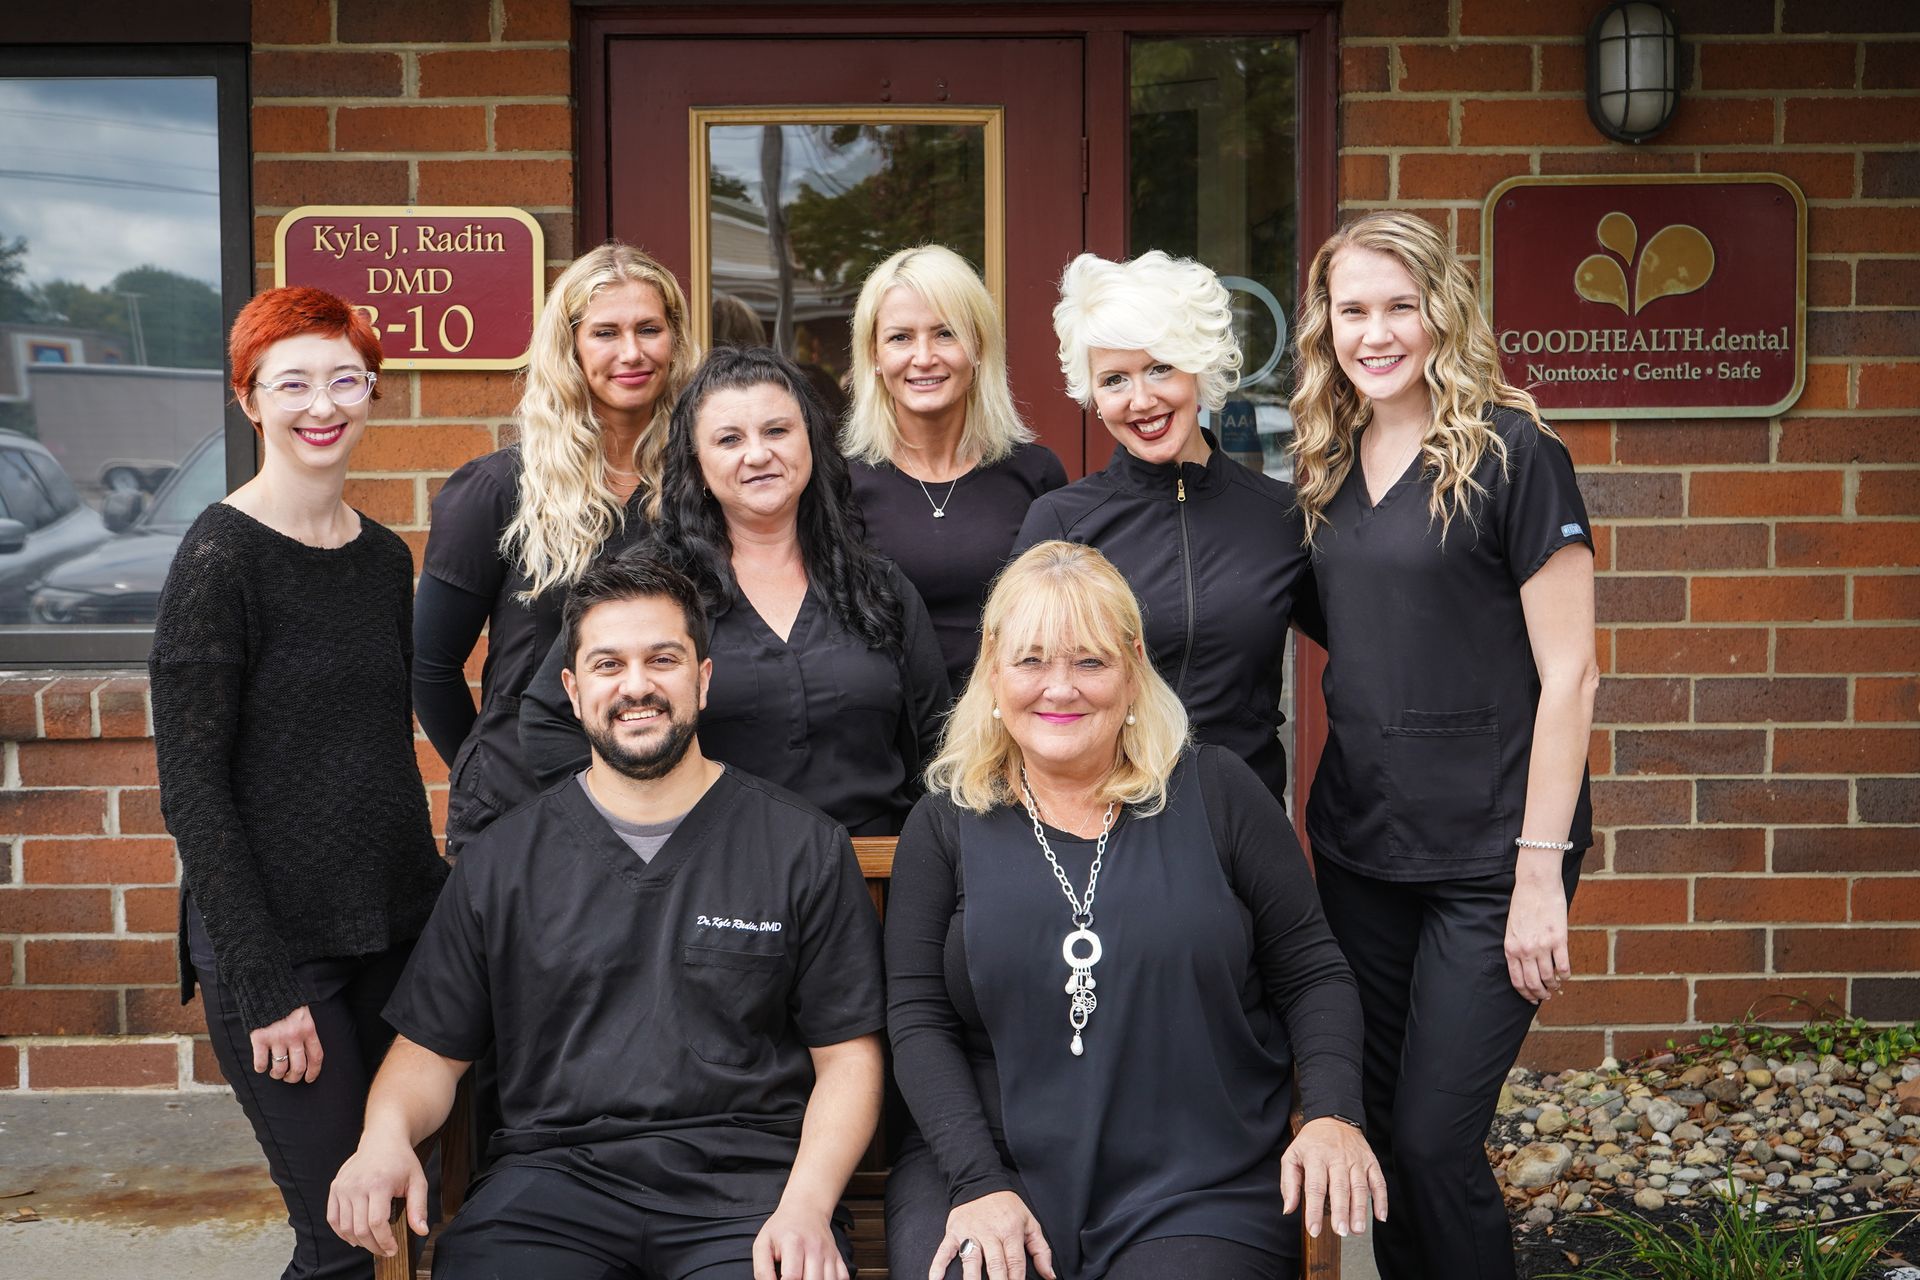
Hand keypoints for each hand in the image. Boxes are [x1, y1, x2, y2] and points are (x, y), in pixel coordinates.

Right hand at [250, 1005, 322, 1082]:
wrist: (266, 988)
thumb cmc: (287, 1003)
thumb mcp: (304, 1015)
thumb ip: (306, 1032)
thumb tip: (308, 1054)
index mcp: (308, 1030)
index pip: (316, 1057)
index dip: (313, 1072)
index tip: (309, 1079)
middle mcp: (294, 1036)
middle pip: (298, 1067)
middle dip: (293, 1078)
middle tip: (288, 1077)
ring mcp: (277, 1038)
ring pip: (280, 1068)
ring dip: (277, 1075)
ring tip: (275, 1072)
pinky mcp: (260, 1038)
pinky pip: (261, 1063)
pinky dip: (261, 1068)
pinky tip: (261, 1065)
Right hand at [326, 1131, 426, 1257]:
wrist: (383, 1139)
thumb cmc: (401, 1161)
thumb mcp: (417, 1181)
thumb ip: (419, 1207)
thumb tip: (421, 1231)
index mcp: (378, 1184)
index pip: (376, 1223)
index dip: (384, 1241)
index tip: (392, 1249)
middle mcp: (357, 1186)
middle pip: (360, 1229)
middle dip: (373, 1246)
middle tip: (385, 1250)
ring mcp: (343, 1187)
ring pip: (345, 1227)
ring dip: (358, 1242)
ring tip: (372, 1244)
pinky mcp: (335, 1187)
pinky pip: (333, 1218)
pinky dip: (342, 1232)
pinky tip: (354, 1237)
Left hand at [753, 1200, 846, 1279]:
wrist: (806, 1208)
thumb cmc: (782, 1227)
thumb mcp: (763, 1243)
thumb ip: (762, 1270)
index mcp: (794, 1243)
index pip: (792, 1277)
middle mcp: (815, 1248)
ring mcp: (829, 1253)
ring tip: (805, 1278)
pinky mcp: (838, 1257)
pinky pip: (842, 1278)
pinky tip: (819, 1279)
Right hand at [929, 1190, 1054, 1279]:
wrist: (979, 1181)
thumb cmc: (1006, 1206)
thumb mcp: (1029, 1222)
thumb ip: (1041, 1250)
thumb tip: (1049, 1275)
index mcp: (1010, 1232)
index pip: (1015, 1263)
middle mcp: (990, 1234)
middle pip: (995, 1265)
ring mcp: (969, 1234)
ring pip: (971, 1261)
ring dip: (972, 1279)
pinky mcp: (953, 1233)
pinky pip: (944, 1251)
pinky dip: (938, 1266)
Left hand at [1282, 1116, 1387, 1238]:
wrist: (1333, 1117)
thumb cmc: (1311, 1142)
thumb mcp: (1292, 1156)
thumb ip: (1289, 1183)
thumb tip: (1288, 1209)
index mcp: (1316, 1156)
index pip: (1314, 1187)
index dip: (1314, 1210)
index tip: (1314, 1230)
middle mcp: (1337, 1158)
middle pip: (1340, 1188)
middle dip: (1341, 1212)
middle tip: (1341, 1232)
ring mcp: (1356, 1160)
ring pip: (1359, 1187)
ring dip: (1360, 1209)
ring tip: (1358, 1229)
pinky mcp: (1371, 1161)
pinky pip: (1378, 1181)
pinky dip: (1381, 1199)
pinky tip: (1381, 1216)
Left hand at [1506, 865, 1570, 1003]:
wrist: (1536, 884)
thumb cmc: (1523, 904)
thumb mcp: (1512, 928)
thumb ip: (1517, 947)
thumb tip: (1526, 966)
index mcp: (1511, 948)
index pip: (1517, 980)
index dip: (1526, 994)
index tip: (1532, 999)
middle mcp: (1525, 950)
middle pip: (1533, 983)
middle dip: (1541, 994)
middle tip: (1547, 996)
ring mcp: (1542, 946)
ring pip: (1549, 977)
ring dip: (1554, 985)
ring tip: (1557, 985)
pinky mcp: (1559, 939)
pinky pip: (1564, 966)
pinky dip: (1566, 975)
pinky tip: (1566, 975)